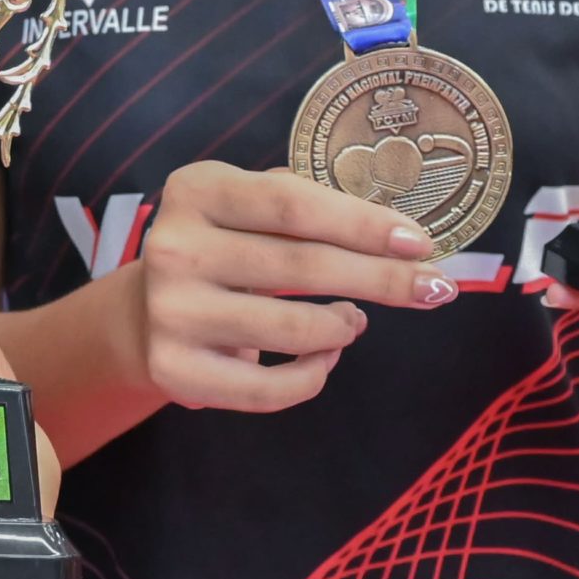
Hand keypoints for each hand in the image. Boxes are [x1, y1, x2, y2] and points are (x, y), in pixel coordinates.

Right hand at [139, 160, 455, 412]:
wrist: (145, 311)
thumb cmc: (221, 247)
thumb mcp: (247, 206)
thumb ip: (306, 207)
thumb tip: (400, 240)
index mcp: (197, 190)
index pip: (293, 205)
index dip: (363, 224)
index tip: (420, 243)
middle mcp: (175, 248)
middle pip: (303, 265)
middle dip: (381, 279)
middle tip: (434, 289)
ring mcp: (171, 312)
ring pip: (294, 329)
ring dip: (345, 326)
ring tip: (355, 320)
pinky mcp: (174, 371)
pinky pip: (268, 388)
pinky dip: (314, 374)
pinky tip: (326, 354)